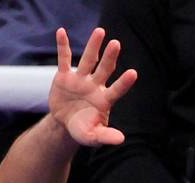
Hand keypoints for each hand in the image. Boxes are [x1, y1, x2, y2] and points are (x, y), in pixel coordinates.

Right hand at [49, 28, 136, 146]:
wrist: (65, 123)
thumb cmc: (83, 130)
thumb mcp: (93, 136)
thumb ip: (106, 136)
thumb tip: (121, 139)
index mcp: (104, 100)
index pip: (117, 90)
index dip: (124, 82)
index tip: (133, 73)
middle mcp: (95, 86)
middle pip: (104, 69)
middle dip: (110, 57)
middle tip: (116, 44)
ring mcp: (80, 79)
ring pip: (88, 60)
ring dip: (93, 46)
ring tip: (100, 31)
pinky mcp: (65, 76)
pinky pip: (64, 59)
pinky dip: (63, 46)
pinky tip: (61, 32)